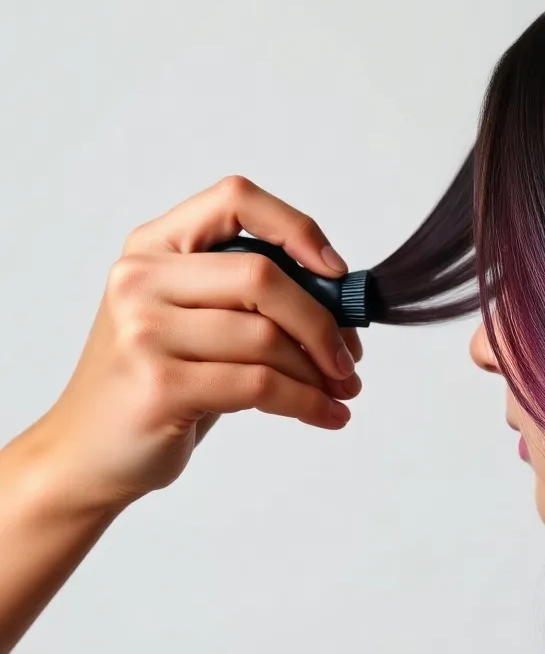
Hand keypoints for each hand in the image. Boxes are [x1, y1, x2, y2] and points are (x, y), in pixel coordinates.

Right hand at [28, 175, 362, 511]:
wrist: (87, 453)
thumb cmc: (159, 383)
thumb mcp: (194, 322)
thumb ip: (249, 297)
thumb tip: (342, 302)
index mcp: (154, 246)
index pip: (235, 199)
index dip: (297, 228)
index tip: (335, 272)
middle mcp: (141, 278)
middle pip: (263, 278)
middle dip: (323, 323)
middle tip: (348, 359)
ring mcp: (145, 331)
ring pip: (267, 338)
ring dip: (318, 372)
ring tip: (338, 392)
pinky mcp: (160, 384)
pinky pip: (261, 385)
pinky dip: (308, 402)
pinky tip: (327, 414)